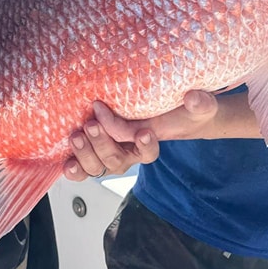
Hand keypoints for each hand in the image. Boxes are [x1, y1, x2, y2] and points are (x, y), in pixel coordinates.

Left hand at [63, 91, 217, 180]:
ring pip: (98, 166)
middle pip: (117, 160)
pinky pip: (84, 169)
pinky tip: (67, 165)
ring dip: (86, 154)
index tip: (143, 133)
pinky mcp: (94, 154)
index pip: (148, 152)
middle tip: (92, 125)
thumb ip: (200, 103)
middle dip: (103, 145)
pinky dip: (75, 170)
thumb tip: (194, 98)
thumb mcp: (194, 107)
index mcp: (149, 144)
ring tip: (77, 135)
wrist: (161, 114)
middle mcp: (129, 154)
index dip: (144, 145)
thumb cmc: (173, 112)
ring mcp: (111, 156)